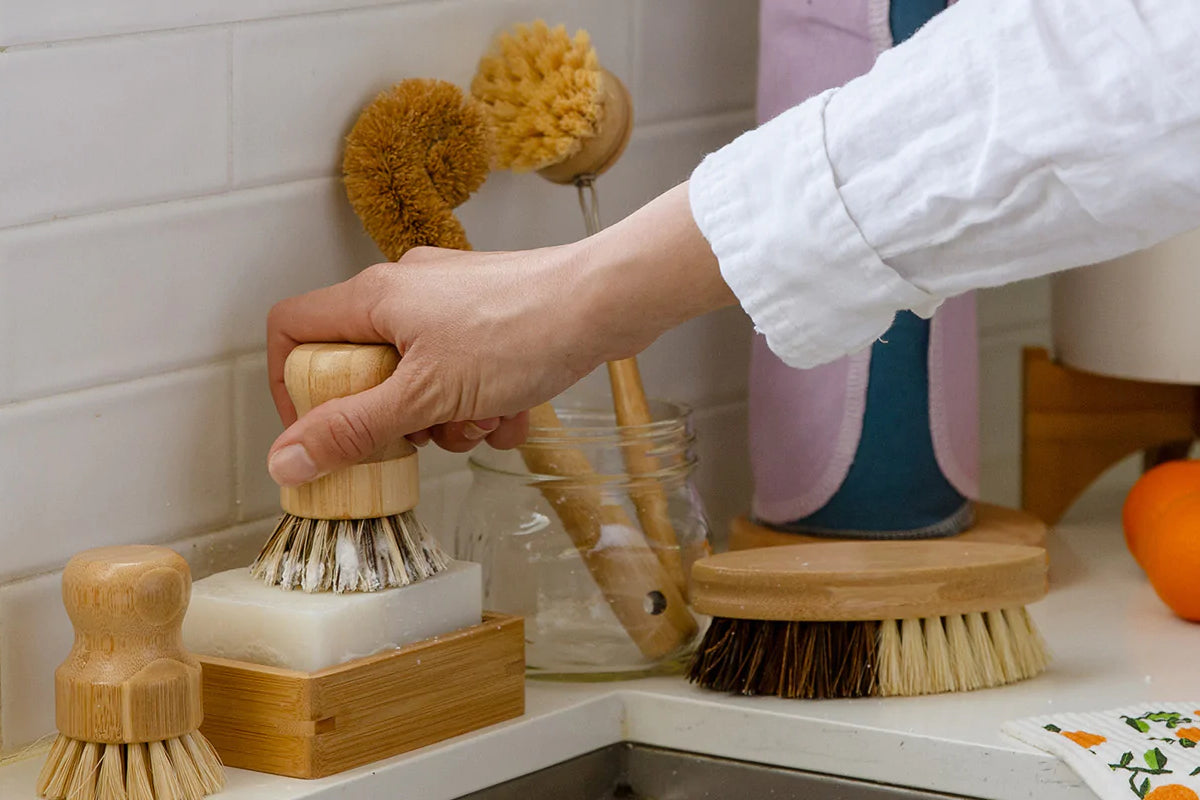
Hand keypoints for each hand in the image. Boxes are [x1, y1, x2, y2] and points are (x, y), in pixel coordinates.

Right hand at [265, 182, 733, 485]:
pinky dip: (486, 404)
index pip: (293, 330)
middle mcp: (408, 293)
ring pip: (420, 383)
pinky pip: (465, 377)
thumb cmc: (524, 330)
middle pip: (362, 370)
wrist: (607, 303)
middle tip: (424, 434)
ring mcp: (452, 306)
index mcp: (376, 298)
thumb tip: (287, 459)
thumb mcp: (425, 397)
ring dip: (451, 419)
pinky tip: (515, 407)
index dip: (290, 384)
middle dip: (398, 419)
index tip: (317, 431)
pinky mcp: (490, 321)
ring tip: (485, 416)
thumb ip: (354, 430)